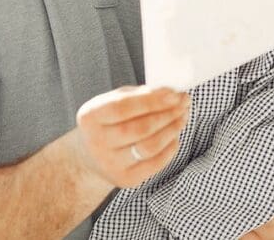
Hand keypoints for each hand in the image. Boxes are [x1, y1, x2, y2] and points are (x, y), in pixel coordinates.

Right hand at [73, 86, 190, 188]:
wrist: (90, 157)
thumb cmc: (107, 122)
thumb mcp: (111, 102)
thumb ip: (136, 95)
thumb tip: (169, 93)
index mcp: (90, 117)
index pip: (123, 107)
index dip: (152, 100)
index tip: (174, 94)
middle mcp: (96, 143)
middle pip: (140, 128)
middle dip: (167, 114)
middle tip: (184, 103)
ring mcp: (110, 164)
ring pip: (150, 147)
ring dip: (172, 130)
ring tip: (182, 117)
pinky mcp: (125, 179)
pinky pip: (155, 163)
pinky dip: (170, 147)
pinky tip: (174, 135)